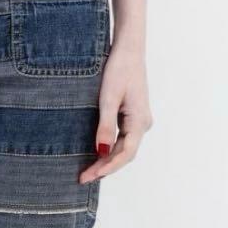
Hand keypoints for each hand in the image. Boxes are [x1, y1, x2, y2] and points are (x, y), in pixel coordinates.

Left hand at [79, 46, 152, 183]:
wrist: (128, 50)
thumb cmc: (120, 69)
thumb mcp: (108, 99)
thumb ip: (105, 126)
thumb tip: (102, 151)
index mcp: (140, 121)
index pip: (125, 154)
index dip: (107, 168)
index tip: (90, 176)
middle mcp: (143, 124)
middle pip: (124, 154)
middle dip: (104, 168)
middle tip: (83, 178)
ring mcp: (139, 121)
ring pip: (123, 149)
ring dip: (107, 161)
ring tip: (88, 172)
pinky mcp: (133, 117)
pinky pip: (122, 139)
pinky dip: (110, 150)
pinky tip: (97, 155)